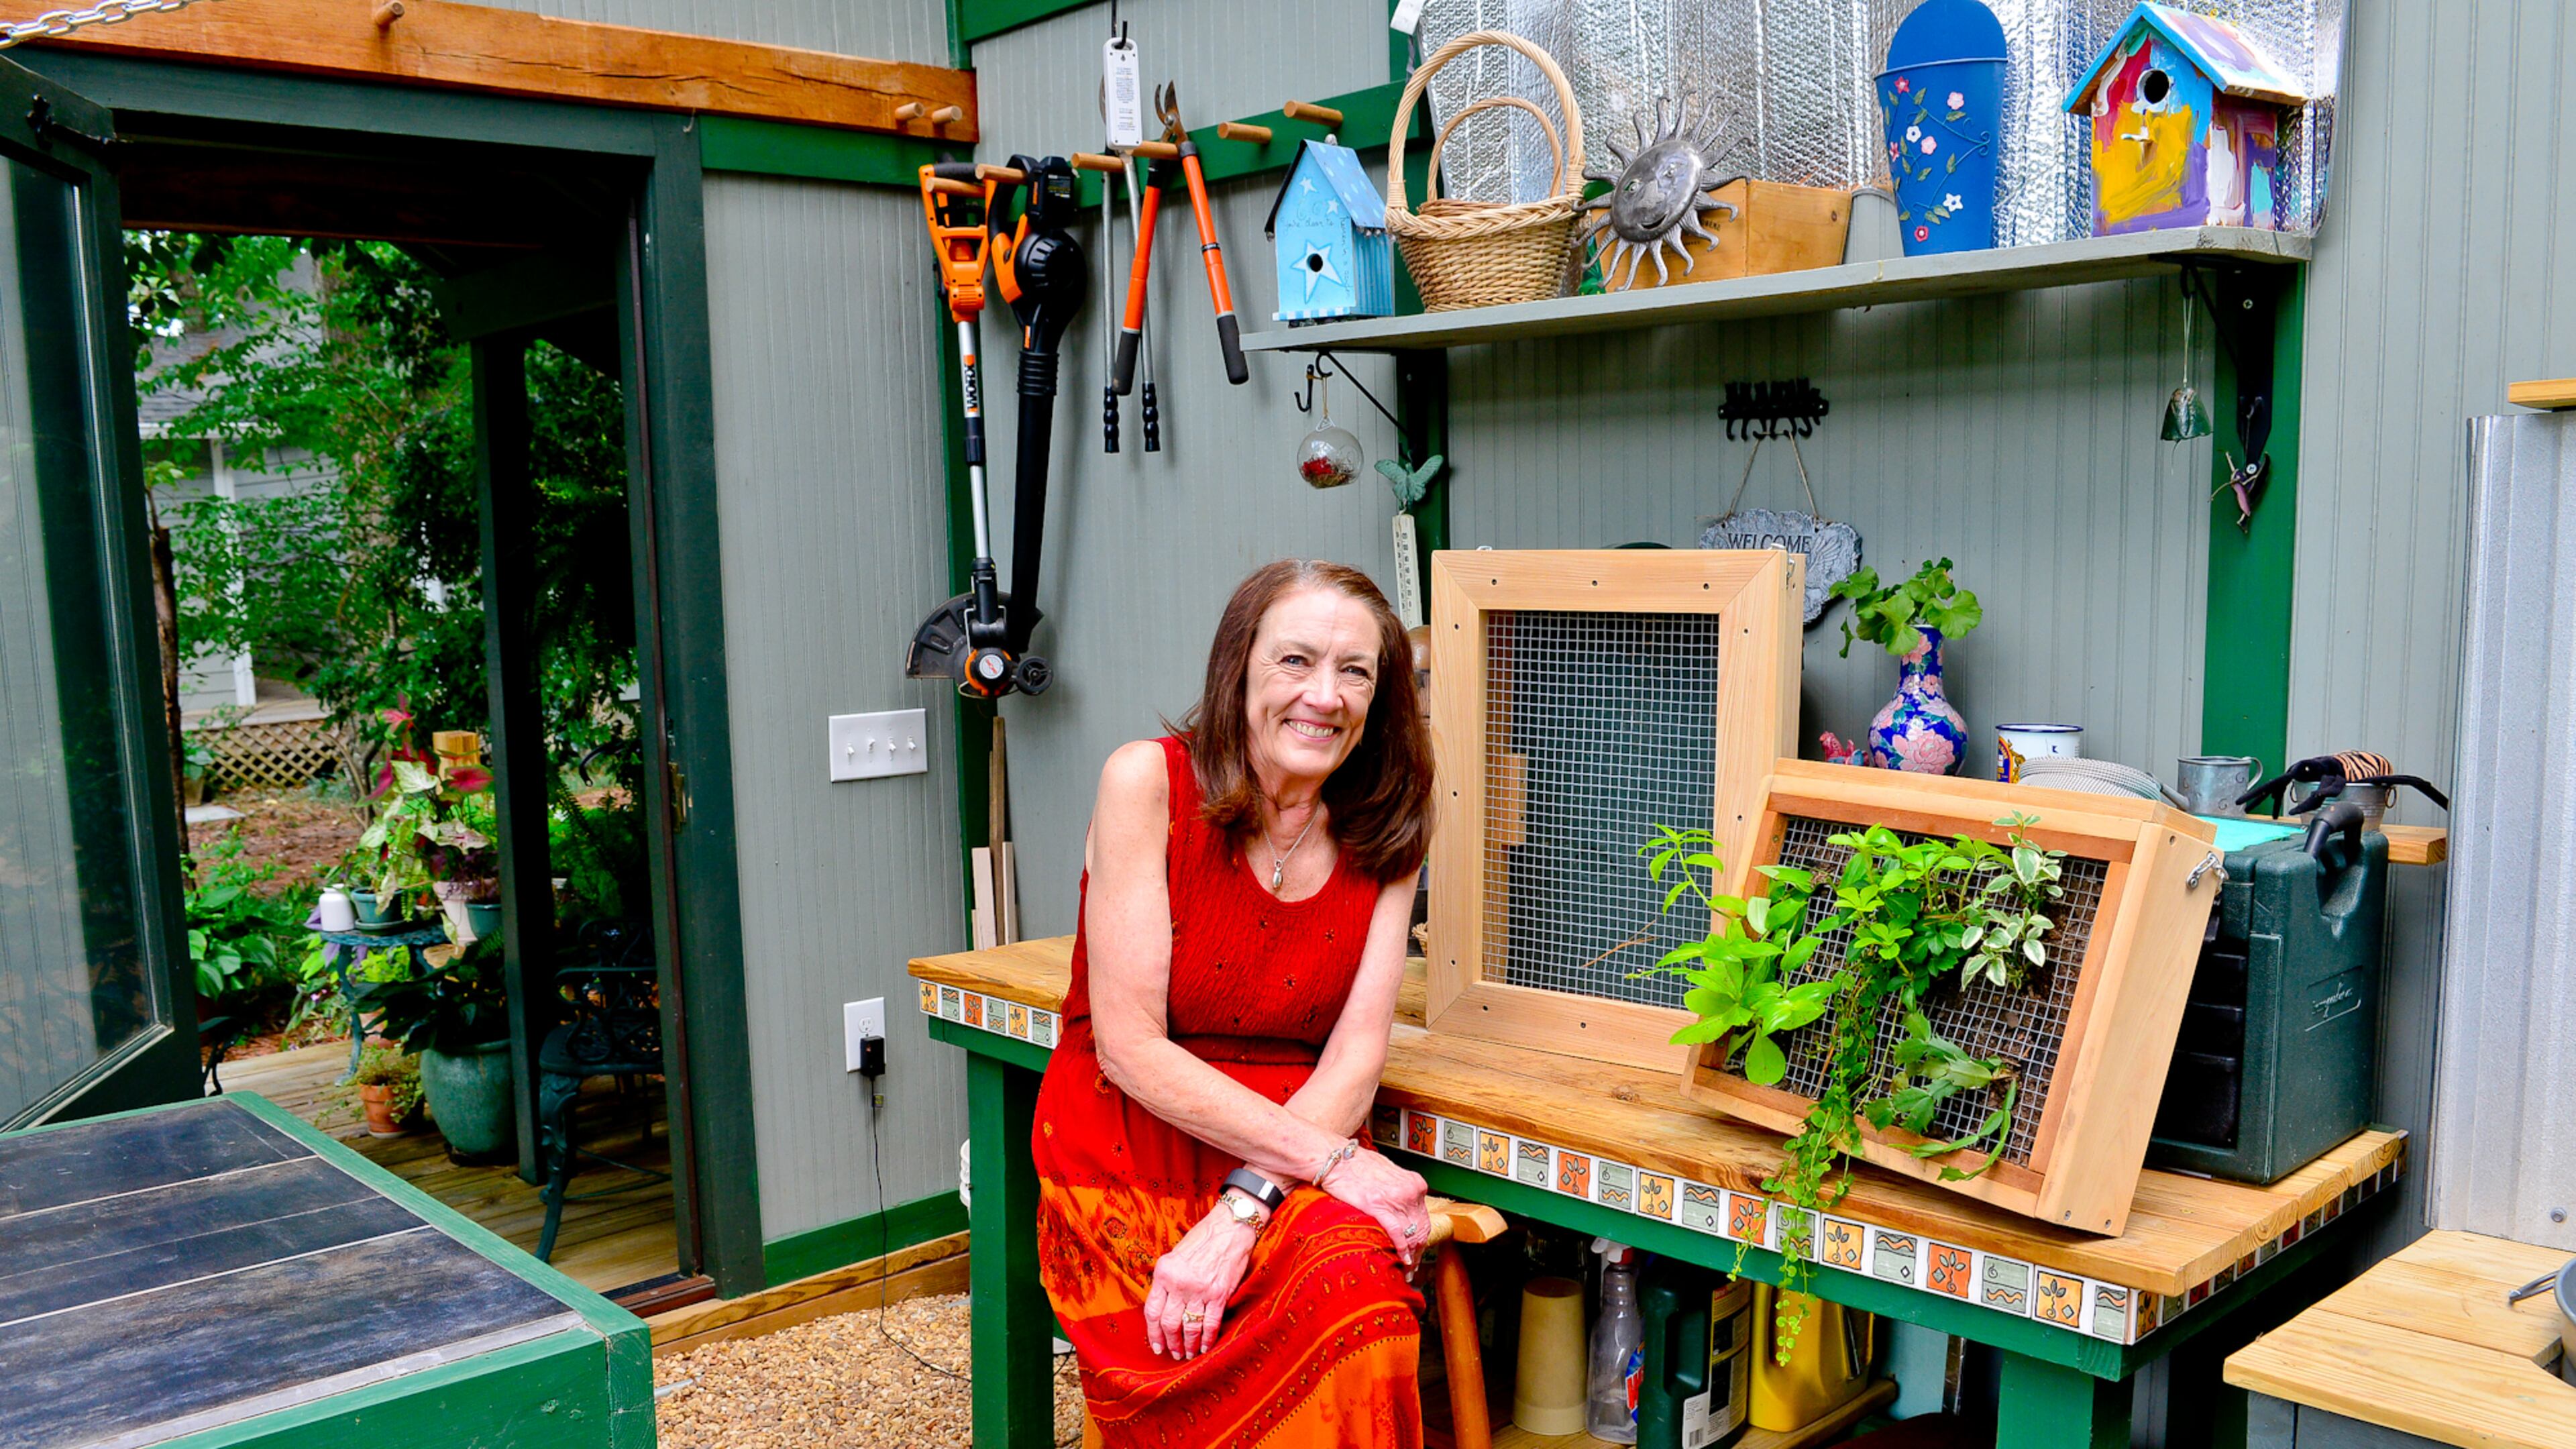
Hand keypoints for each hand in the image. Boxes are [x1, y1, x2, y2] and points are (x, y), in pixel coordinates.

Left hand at [1143, 1203, 1257, 1360]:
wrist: (1229, 1227)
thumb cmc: (1203, 1238)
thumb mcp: (1175, 1256)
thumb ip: (1167, 1281)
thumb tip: (1163, 1307)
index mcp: (1164, 1273)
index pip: (1152, 1311)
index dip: (1153, 1333)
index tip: (1156, 1345)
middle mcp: (1179, 1283)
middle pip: (1169, 1323)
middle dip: (1170, 1343)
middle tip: (1173, 1353)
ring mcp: (1199, 1290)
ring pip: (1189, 1327)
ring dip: (1188, 1345)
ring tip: (1188, 1354)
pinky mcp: (1219, 1294)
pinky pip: (1210, 1324)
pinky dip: (1208, 1339)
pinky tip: (1206, 1347)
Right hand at [1318, 1147, 1429, 1267]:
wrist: (1336, 1159)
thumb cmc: (1357, 1165)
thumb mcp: (1389, 1174)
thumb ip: (1400, 1191)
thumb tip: (1402, 1211)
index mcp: (1415, 1183)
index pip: (1424, 1218)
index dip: (1422, 1239)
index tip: (1417, 1252)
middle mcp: (1410, 1191)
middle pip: (1421, 1229)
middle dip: (1418, 1251)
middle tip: (1412, 1267)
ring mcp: (1396, 1199)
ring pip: (1411, 1234)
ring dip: (1410, 1255)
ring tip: (1406, 1269)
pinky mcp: (1378, 1206)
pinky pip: (1397, 1232)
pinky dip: (1401, 1248)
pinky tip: (1402, 1259)